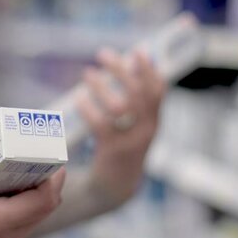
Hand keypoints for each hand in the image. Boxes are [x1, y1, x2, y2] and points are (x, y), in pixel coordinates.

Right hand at [0, 142, 65, 237]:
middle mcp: (5, 236)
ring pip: (39, 211)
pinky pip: (26, 216)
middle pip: (45, 205)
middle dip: (47, 175)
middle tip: (35, 148)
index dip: (52, 176)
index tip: (46, 151)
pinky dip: (26, 195)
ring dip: (37, 185)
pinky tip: (10, 177)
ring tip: (22, 158)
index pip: (41, 202)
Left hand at [76, 47, 164, 204]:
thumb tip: (131, 66)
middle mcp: (146, 130)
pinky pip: (101, 124)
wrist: (117, 186)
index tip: (137, 51)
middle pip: (139, 93)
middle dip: (121, 70)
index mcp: (153, 121)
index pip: (159, 90)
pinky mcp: (112, 150)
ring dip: (103, 86)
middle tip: (102, 54)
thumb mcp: (135, 125)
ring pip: (120, 106)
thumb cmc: (122, 147)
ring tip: (87, 73)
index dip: (149, 69)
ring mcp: (130, 141)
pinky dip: (89, 107)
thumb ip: (136, 100)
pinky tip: (79, 98)